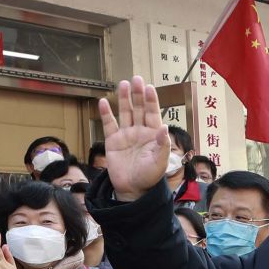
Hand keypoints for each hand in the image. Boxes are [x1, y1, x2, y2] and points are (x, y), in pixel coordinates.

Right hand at [99, 76, 170, 201]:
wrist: (132, 190)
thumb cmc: (149, 177)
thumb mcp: (160, 162)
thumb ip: (163, 145)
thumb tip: (164, 127)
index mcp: (153, 135)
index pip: (153, 113)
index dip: (151, 100)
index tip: (149, 87)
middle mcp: (140, 131)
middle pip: (139, 109)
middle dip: (138, 94)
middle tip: (136, 79)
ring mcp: (126, 135)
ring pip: (125, 113)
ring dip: (124, 99)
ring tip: (123, 84)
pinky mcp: (113, 141)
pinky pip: (109, 125)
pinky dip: (106, 114)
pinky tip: (103, 102)